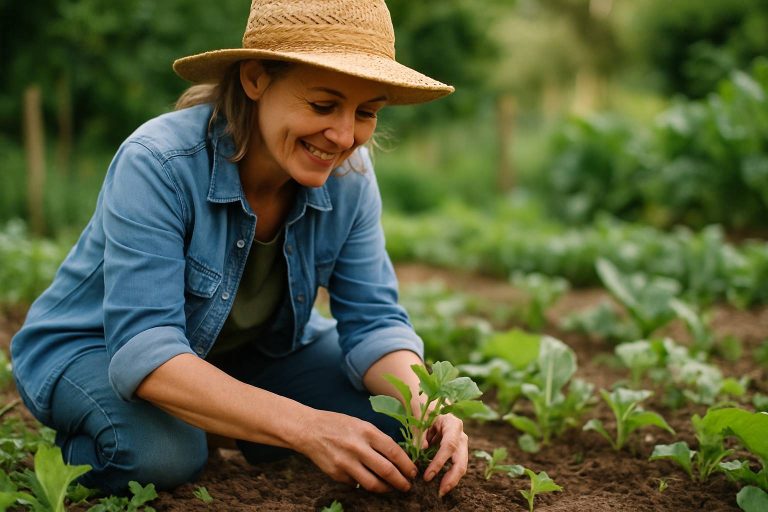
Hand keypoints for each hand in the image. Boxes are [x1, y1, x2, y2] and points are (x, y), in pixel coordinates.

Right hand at [297, 409, 416, 492]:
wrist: (309, 430)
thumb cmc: (338, 425)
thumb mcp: (361, 425)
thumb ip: (377, 440)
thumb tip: (397, 458)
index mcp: (367, 431)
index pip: (394, 451)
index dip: (407, 464)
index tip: (413, 472)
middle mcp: (357, 447)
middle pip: (386, 470)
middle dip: (401, 481)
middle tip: (407, 486)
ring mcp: (346, 462)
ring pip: (372, 483)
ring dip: (386, 488)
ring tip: (392, 488)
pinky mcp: (337, 474)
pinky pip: (356, 484)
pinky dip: (364, 484)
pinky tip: (369, 482)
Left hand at [421, 413, 467, 496]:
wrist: (431, 407)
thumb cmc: (425, 411)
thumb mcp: (420, 418)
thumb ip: (420, 432)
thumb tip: (421, 450)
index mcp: (453, 424)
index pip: (448, 446)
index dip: (439, 462)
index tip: (427, 476)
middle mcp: (460, 435)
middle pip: (461, 460)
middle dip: (452, 478)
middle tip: (440, 491)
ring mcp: (461, 445)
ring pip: (461, 466)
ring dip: (451, 480)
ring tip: (440, 492)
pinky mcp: (458, 452)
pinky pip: (455, 466)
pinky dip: (448, 476)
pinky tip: (440, 485)